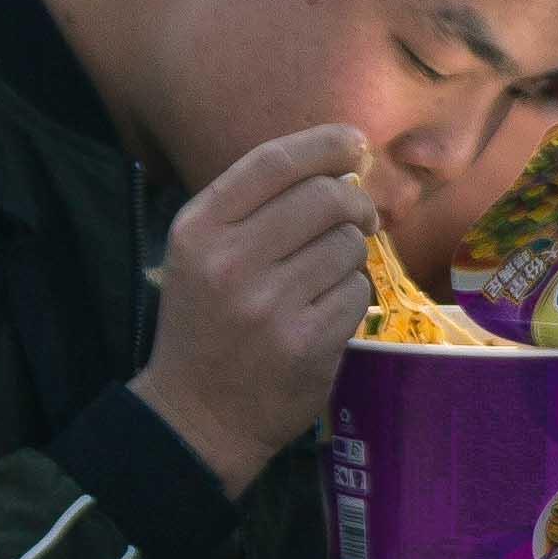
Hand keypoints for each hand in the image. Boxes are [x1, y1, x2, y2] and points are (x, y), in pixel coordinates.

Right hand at [139, 124, 379, 492]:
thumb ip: (254, 207)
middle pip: (324, 197)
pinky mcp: (306, 344)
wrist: (197, 415)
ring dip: (350, 255)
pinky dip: (351, 296)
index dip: (324, 144)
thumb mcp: (202, 254)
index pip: (273, 163)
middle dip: (354, 200)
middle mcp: (229, 261)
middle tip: (360, 214)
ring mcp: (269, 305)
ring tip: (324, 275)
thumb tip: (337, 164)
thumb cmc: (206, 324)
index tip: (355, 143)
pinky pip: (356, 293)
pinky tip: (324, 312)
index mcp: (199, 229)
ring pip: (347, 245)